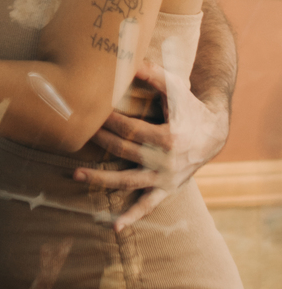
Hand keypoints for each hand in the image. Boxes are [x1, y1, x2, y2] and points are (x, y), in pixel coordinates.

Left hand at [75, 58, 228, 229]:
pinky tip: (114, 227)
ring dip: (102, 180)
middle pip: (125, 152)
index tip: (89, 112)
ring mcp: (166, 178)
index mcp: (169, 137)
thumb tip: (128, 61)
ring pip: (129, 182)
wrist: (213, 134)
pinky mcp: (167, 190)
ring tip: (75, 175)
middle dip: (100, 142)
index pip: (131, 129)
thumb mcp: (176, 89)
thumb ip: (154, 74)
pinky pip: (148, 207)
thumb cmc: (188, 107)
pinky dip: (132, 217)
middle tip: (75, 134)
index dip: (108, 121)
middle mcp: (167, 161)